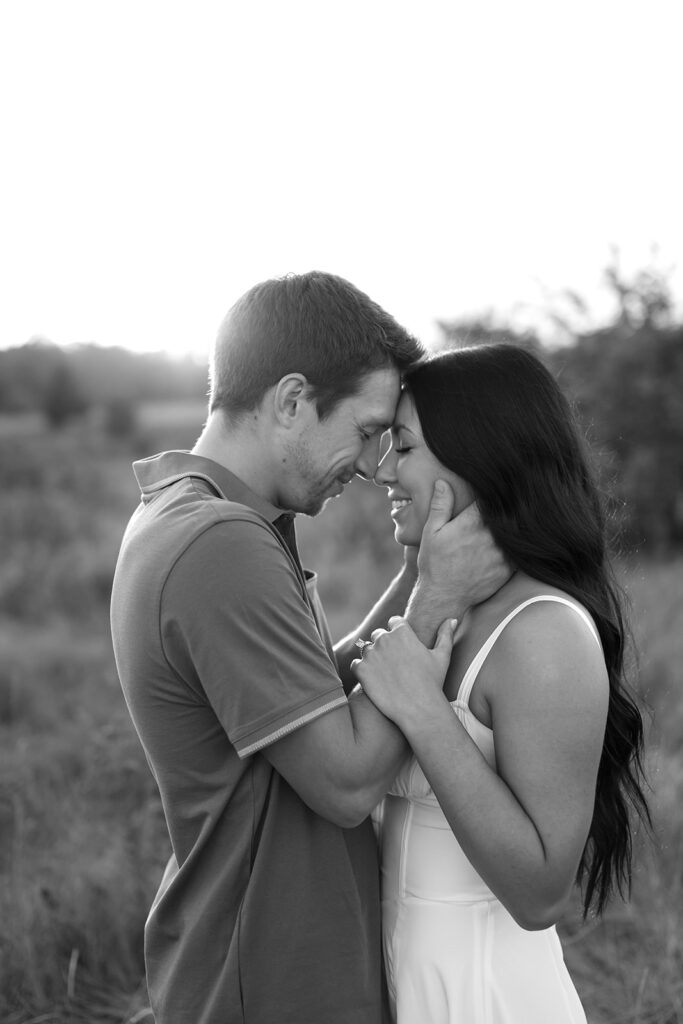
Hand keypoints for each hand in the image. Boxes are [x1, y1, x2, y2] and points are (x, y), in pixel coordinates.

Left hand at [351, 616, 457, 730]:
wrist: (418, 709)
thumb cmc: (433, 682)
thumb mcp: (442, 656)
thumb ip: (445, 635)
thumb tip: (452, 620)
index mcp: (402, 632)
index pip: (394, 622)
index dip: (398, 633)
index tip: (403, 646)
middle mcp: (384, 639)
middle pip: (379, 635)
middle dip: (385, 645)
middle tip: (394, 663)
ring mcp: (371, 654)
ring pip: (366, 649)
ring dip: (372, 657)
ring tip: (384, 673)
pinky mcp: (361, 670)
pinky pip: (356, 664)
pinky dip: (362, 670)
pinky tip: (374, 680)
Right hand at [417, 482, 510, 614]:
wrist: (444, 597)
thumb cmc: (435, 563)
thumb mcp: (431, 532)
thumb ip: (440, 506)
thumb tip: (443, 482)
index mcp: (472, 523)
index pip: (490, 499)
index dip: (495, 491)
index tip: (500, 485)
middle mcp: (490, 537)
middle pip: (506, 514)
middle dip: (508, 506)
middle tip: (516, 496)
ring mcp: (501, 554)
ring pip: (515, 533)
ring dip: (515, 526)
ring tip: (521, 516)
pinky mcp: (508, 569)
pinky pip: (519, 553)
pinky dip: (518, 546)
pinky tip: (519, 540)